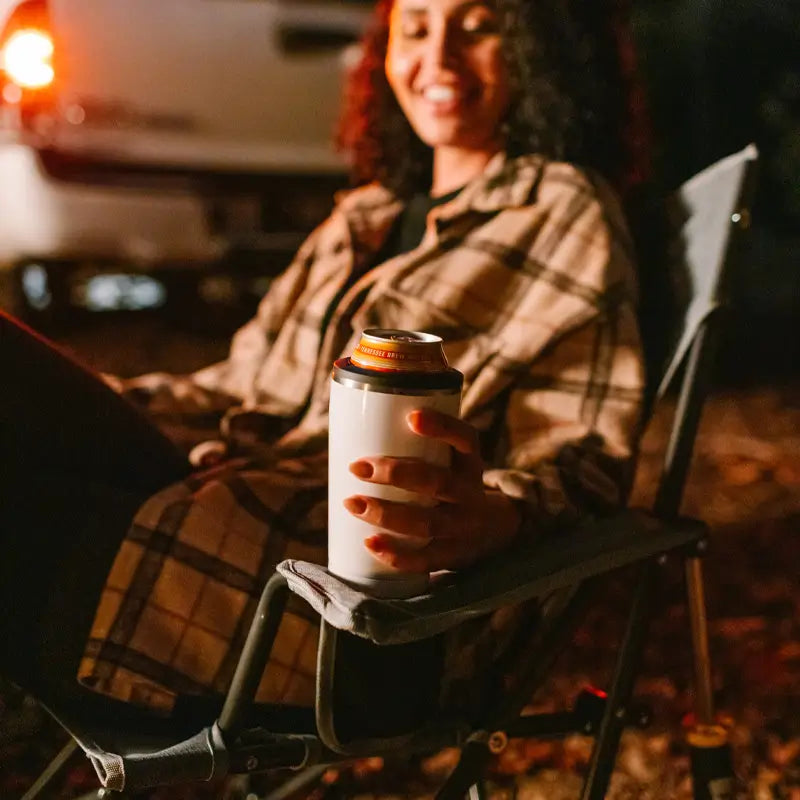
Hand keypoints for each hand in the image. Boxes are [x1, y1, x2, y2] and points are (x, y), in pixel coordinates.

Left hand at [343, 408, 520, 572]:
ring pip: (428, 523)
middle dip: (395, 474)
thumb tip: (354, 421)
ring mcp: (463, 528)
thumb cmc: (450, 483)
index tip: (411, 417)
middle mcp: (470, 495)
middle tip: (357, 467)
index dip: (442, 427)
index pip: (466, 440)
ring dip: (387, 514)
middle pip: (437, 483)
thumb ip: (414, 443)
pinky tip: (370, 543)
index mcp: (470, 464)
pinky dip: (397, 555)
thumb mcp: (450, 460)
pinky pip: (426, 560)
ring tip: (352, 503)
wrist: (490, 530)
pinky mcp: (452, 556)